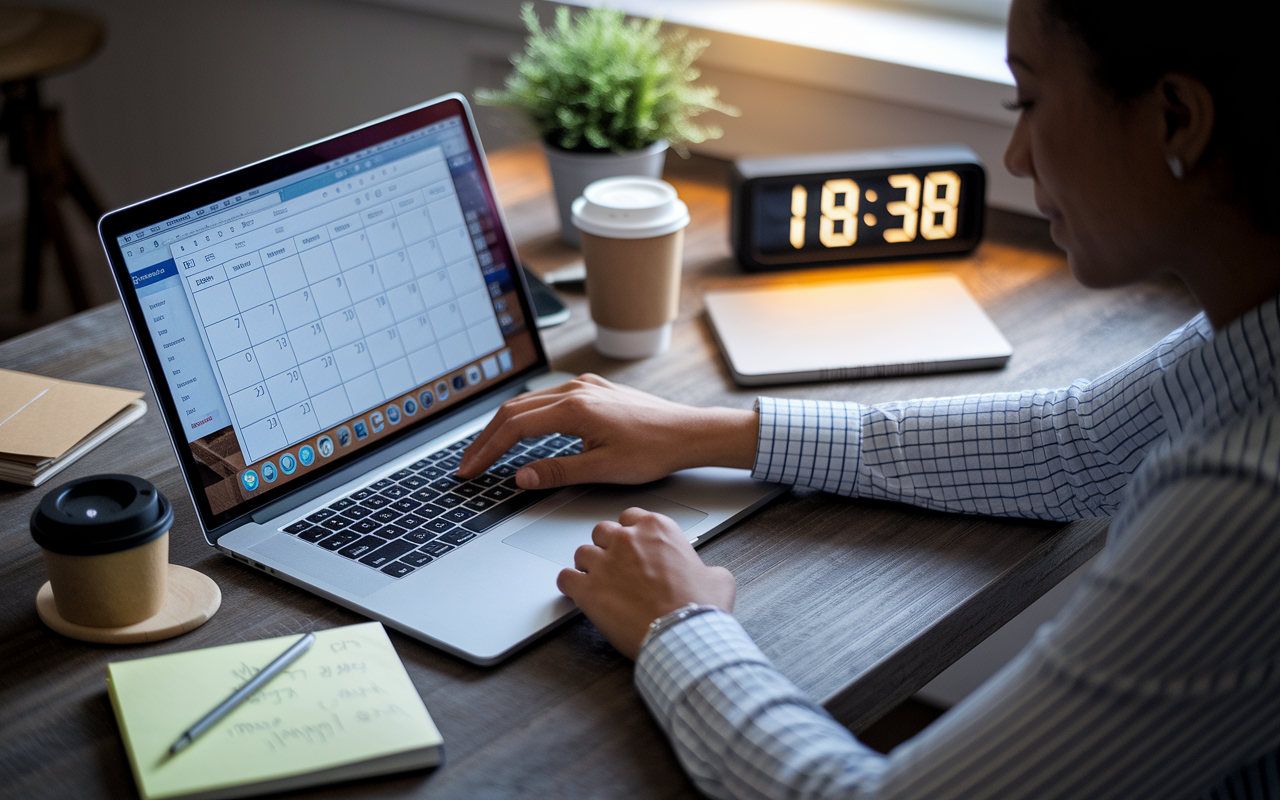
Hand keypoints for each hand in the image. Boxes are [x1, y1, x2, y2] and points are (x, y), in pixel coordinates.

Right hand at [457, 373, 757, 488]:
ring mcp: (585, 386)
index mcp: (574, 408)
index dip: (487, 450)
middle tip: (468, 464)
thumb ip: (557, 472)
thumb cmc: (653, 450)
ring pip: (530, 402)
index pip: (514, 427)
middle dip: (487, 438)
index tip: (470, 470)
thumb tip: (520, 477)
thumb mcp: (603, 469)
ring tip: (488, 450)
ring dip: (505, 426)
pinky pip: (549, 399)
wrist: (688, 433)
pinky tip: (524, 431)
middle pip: (514, 410)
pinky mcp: (594, 390)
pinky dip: (527, 416)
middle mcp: (575, 390)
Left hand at [556, 507, 735, 659]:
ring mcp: (605, 562)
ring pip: (582, 553)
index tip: (633, 547)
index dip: (630, 534)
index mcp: (658, 529)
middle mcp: (628, 539)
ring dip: (588, 567)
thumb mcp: (718, 578)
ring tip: (598, 583)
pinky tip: (578, 593)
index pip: (631, 517)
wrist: (685, 635)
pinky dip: (570, 586)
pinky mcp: (588, 589)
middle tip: (616, 567)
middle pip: (603, 532)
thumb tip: (708, 575)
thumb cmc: (699, 608)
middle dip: (607, 548)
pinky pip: (565, 578)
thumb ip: (705, 567)